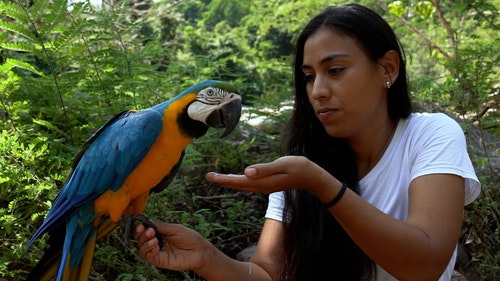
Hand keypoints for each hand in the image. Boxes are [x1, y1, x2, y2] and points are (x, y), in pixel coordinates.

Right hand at [134, 222, 210, 270]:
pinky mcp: (160, 261)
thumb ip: (161, 226)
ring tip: (153, 239)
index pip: (145, 230)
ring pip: (142, 248)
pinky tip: (156, 246)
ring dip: (145, 243)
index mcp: (160, 233)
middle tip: (149, 231)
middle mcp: (157, 242)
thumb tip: (147, 222)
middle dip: (141, 234)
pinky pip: (149, 257)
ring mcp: (158, 252)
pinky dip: (150, 250)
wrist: (199, 250)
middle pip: (141, 239)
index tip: (141, 225)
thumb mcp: (174, 228)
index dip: (140, 227)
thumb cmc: (190, 238)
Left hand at [205, 156, 337, 197]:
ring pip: (243, 185)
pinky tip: (236, 177)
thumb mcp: (282, 165)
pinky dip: (239, 180)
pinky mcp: (268, 183)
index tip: (210, 176)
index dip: (223, 179)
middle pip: (238, 184)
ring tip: (217, 176)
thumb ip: (264, 169)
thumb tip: (246, 172)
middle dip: (223, 180)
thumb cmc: (299, 168)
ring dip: (230, 181)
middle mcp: (262, 186)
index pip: (239, 181)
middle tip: (208, 176)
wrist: (312, 177)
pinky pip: (249, 183)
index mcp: (263, 182)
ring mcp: (265, 186)